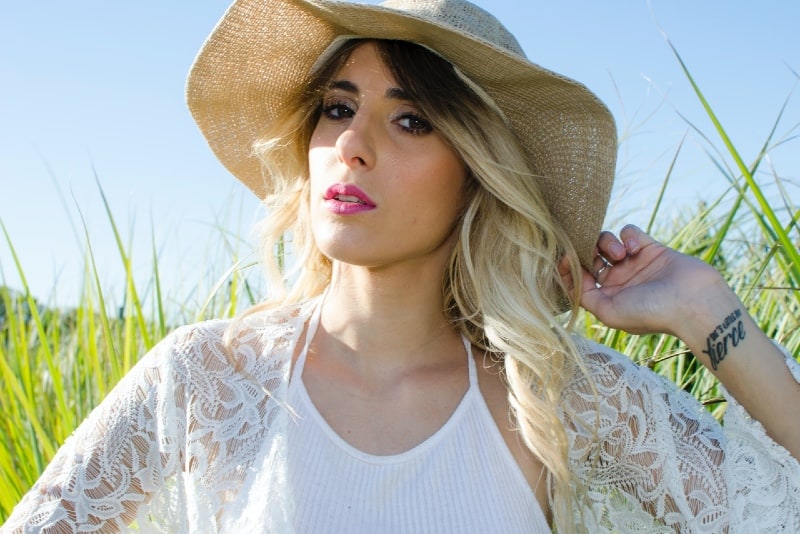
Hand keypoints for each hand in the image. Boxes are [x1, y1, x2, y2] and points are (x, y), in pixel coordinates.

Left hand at [560, 224, 728, 336]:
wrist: (694, 302)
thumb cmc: (651, 313)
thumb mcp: (609, 312)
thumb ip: (585, 296)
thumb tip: (568, 277)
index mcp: (606, 297)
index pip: (578, 278)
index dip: (568, 267)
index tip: (563, 257)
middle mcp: (618, 280)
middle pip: (589, 256)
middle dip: (586, 251)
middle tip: (593, 253)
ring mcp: (634, 263)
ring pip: (606, 241)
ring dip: (607, 242)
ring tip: (621, 254)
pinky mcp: (651, 248)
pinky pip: (629, 232)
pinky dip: (629, 236)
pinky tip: (637, 249)